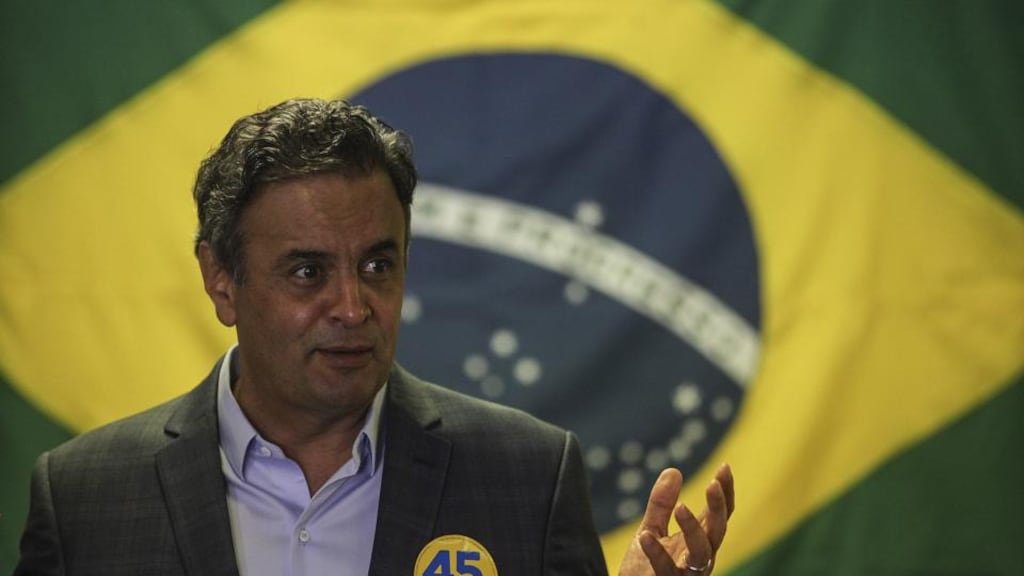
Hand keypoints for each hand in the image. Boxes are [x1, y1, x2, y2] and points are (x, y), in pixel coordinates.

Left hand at [618, 464, 734, 574]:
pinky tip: (644, 536)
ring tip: (681, 507)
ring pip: (701, 552)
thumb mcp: (651, 529)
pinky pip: (666, 570)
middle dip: (719, 508)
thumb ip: (660, 505)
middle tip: (712, 484)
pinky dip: (656, 552)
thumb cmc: (645, 570)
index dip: (725, 492)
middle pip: (718, 532)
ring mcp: (687, 574)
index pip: (719, 515)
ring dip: (693, 529)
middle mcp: (699, 558)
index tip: (724, 466)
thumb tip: (673, 470)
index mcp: (698, 542)